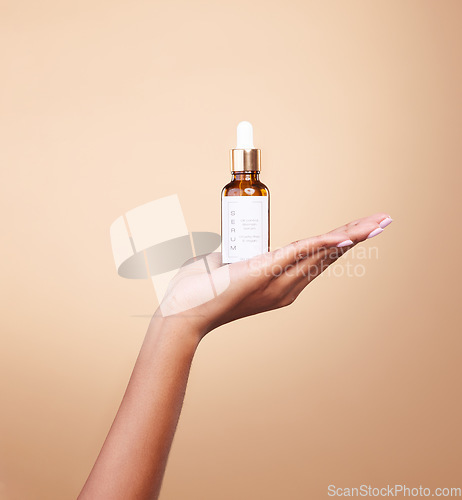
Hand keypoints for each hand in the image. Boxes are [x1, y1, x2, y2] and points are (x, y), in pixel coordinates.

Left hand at [157, 213, 392, 338]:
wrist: (180, 313)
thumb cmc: (198, 292)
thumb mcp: (224, 267)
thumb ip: (236, 256)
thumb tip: (233, 245)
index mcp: (278, 283)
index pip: (315, 258)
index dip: (338, 243)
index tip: (357, 231)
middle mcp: (285, 286)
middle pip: (327, 255)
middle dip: (357, 236)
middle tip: (384, 220)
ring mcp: (277, 281)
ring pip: (320, 252)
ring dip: (352, 235)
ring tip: (379, 222)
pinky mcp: (264, 271)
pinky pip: (300, 254)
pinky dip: (324, 244)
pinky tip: (347, 237)